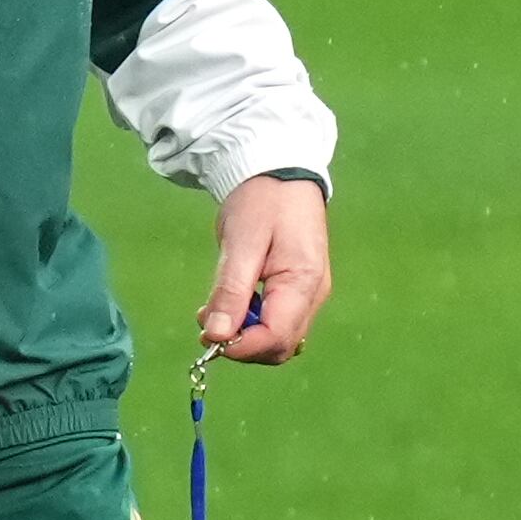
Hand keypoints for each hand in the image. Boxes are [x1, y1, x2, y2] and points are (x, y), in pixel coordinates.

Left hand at [198, 174, 332, 365]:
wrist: (279, 171)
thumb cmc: (262, 201)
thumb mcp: (241, 243)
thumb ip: (231, 292)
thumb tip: (217, 336)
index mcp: (303, 283)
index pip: (277, 338)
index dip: (242, 348)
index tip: (209, 338)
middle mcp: (313, 295)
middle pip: (280, 345)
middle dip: (243, 345)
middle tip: (207, 324)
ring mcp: (309, 293)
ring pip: (279, 338)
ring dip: (245, 335)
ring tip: (213, 311)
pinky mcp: (299, 289)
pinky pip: (278, 320)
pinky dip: (252, 322)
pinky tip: (231, 303)